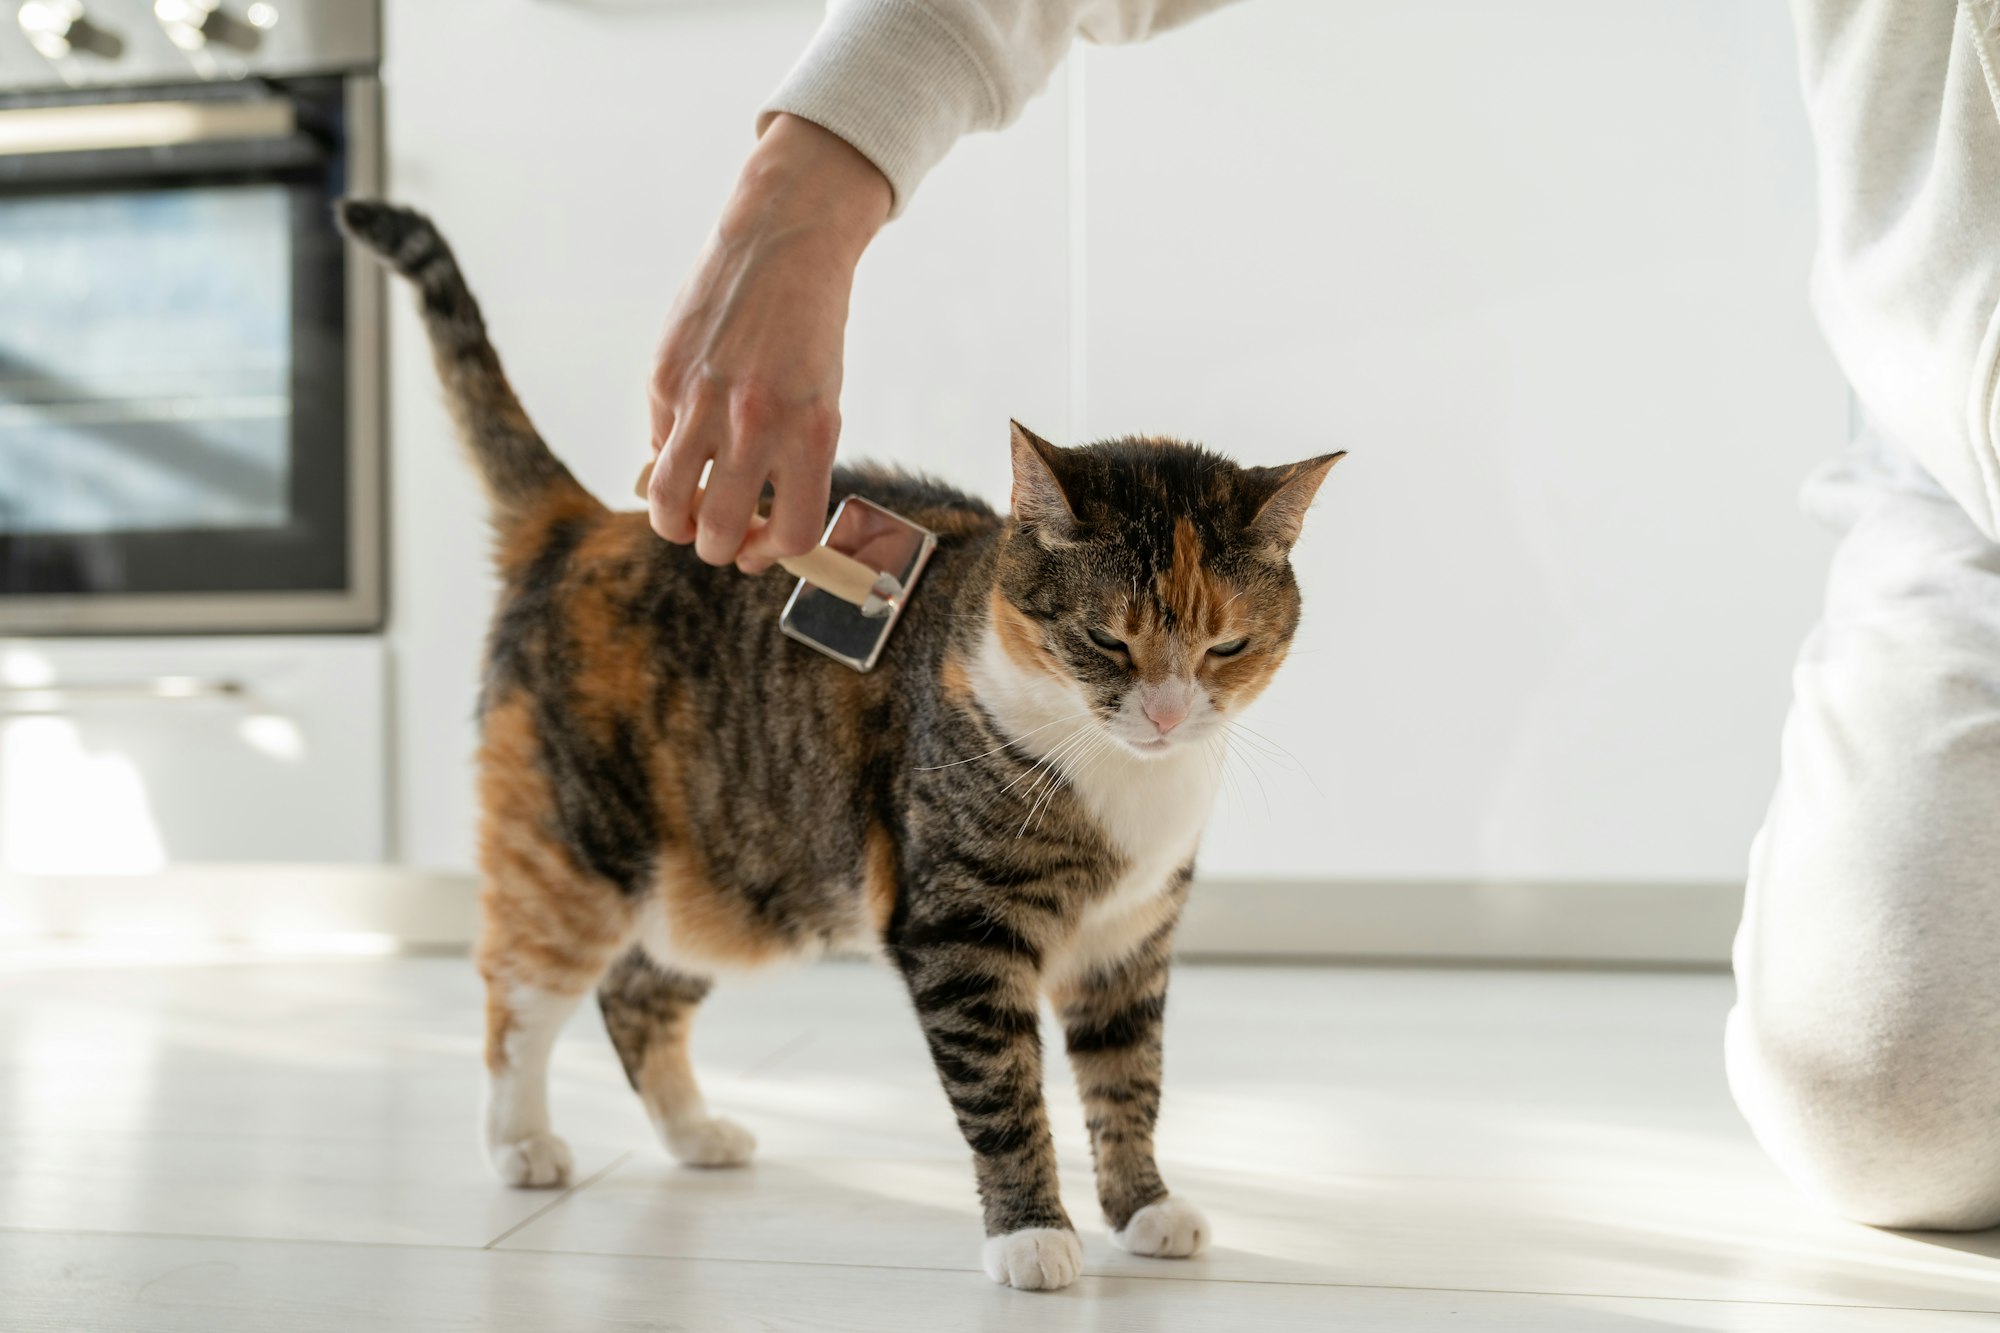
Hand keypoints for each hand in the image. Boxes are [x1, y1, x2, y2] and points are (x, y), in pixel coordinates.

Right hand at [647, 114, 891, 571]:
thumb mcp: (819, 402)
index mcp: (812, 433)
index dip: (772, 553)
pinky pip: (657, 445)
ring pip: (666, 505)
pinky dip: (668, 454)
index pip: (792, 534)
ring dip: (674, 521)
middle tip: (721, 532)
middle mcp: (756, 423)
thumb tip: (735, 530)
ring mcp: (703, 401)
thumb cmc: (809, 331)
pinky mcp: (663, 378)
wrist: (785, 244)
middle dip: (716, 546)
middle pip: (716, 533)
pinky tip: (688, 431)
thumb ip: (785, 465)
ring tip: (686, 509)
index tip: (760, 547)